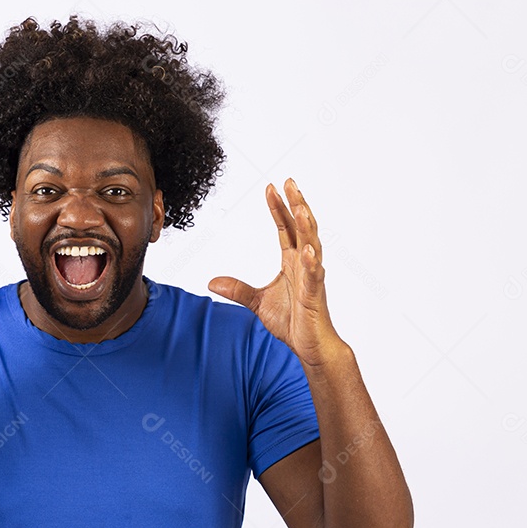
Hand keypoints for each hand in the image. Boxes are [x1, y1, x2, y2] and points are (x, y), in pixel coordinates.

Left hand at [208, 178, 343, 367]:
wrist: (310, 346)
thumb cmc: (292, 322)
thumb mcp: (257, 302)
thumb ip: (237, 289)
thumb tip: (212, 283)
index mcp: (292, 262)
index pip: (285, 228)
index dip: (278, 208)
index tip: (270, 187)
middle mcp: (304, 264)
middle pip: (301, 228)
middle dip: (296, 204)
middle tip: (289, 181)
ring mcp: (312, 278)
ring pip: (312, 245)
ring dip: (307, 226)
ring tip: (301, 206)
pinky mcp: (315, 295)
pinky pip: (314, 276)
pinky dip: (311, 263)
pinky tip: (306, 250)